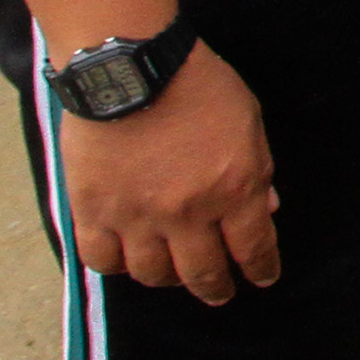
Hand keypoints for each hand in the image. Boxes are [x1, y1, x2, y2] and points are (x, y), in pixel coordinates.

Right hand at [57, 41, 280, 304]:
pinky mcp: (93, 210)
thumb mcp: (248, 121)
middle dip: (216, 288)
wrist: (131, 66)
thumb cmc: (197, 85)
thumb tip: (266, 209)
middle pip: (203, 273)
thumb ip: (257, 170)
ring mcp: (137, 216)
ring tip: (171, 272)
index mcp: (233, 190)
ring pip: (153, 274)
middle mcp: (187, 213)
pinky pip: (101, 260)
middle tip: (219, 292)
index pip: (253, 249)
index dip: (260, 269)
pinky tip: (125, 258)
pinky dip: (115, 265)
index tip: (262, 279)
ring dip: (167, 278)